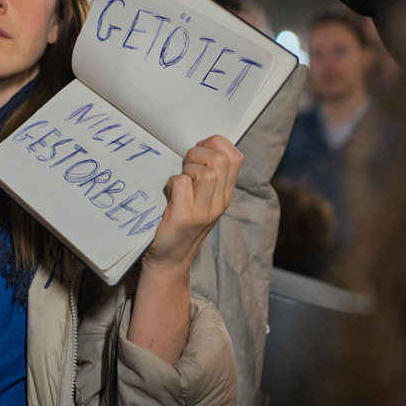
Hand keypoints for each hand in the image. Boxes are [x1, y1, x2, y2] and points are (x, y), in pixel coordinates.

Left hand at [129, 135, 241, 362]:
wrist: (168, 261)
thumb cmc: (179, 225)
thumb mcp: (201, 200)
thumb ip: (206, 177)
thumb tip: (200, 147)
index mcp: (225, 195)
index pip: (236, 157)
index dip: (217, 144)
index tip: (199, 151)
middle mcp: (219, 203)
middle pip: (221, 159)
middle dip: (199, 152)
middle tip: (185, 165)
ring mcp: (203, 211)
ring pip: (206, 172)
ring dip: (186, 168)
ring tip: (179, 181)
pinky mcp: (183, 217)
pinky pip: (181, 183)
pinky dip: (171, 182)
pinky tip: (168, 193)